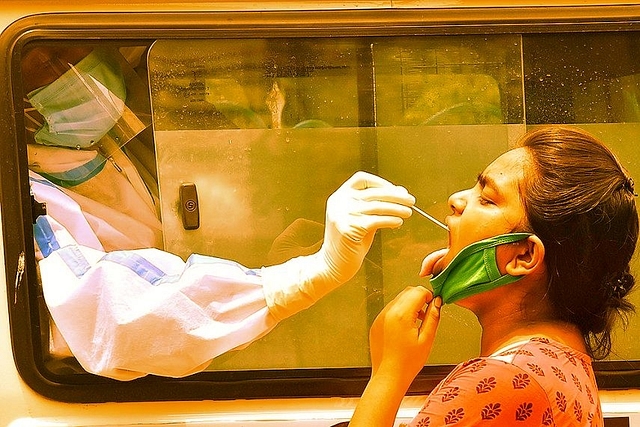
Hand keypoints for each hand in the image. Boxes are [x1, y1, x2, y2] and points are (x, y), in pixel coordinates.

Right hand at [261, 171, 413, 320]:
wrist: (333, 264)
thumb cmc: (351, 241)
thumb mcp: (362, 218)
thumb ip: (376, 206)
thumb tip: (401, 192)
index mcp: (340, 196)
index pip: (361, 179)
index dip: (381, 183)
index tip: (397, 190)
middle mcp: (339, 202)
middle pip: (373, 193)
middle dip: (395, 196)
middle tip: (411, 201)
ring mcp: (342, 215)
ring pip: (376, 206)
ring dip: (396, 208)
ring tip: (408, 212)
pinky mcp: (347, 228)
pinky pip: (375, 221)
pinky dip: (390, 220)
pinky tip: (398, 223)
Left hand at [369, 286, 441, 388]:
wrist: (388, 377)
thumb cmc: (408, 362)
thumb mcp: (426, 339)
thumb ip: (433, 317)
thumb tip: (436, 302)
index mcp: (401, 315)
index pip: (417, 292)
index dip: (428, 296)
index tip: (434, 304)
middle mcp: (388, 313)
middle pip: (407, 292)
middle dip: (419, 298)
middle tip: (427, 313)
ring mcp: (380, 317)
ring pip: (398, 300)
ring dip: (410, 305)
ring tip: (417, 322)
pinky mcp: (376, 323)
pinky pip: (390, 310)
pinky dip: (400, 313)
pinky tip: (406, 328)